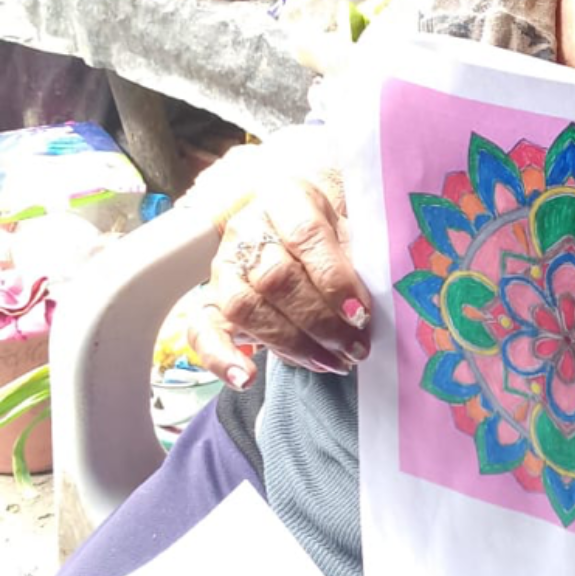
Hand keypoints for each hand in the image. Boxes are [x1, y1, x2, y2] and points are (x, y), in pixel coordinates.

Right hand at [183, 127, 371, 387]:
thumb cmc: (333, 224)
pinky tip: (247, 379)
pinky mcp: (210, 297)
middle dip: (319, 322)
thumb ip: (359, 256)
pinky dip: (220, 358)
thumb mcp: (352, 223)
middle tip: (355, 349)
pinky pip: (200, 329)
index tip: (361, 315)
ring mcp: (224, 263)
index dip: (334, 279)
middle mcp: (247, 227)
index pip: (305, 234)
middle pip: (275, 278)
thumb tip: (374, 305)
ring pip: (243, 307)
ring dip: (289, 344)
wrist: (297, 218)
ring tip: (331, 363)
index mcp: (286, 196)